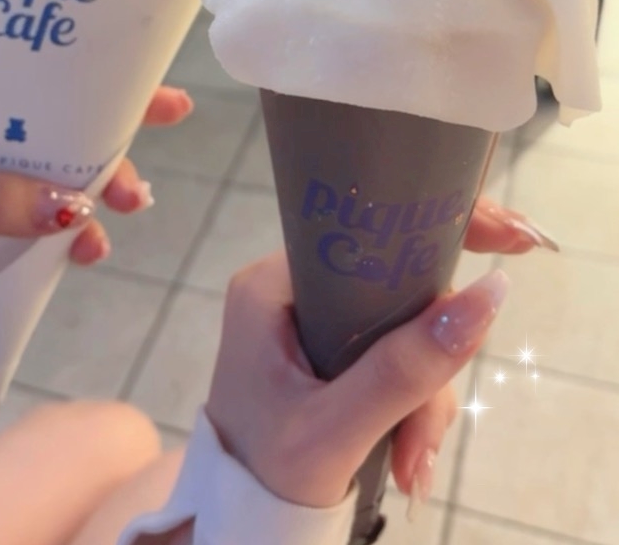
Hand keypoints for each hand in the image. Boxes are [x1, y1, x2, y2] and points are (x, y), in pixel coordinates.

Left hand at [0, 67, 192, 347]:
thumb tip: (72, 208)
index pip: (23, 77)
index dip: (85, 77)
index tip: (146, 85)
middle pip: (53, 130)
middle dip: (105, 145)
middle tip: (147, 160)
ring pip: (56, 184)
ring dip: (97, 197)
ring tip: (125, 213)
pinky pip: (40, 235)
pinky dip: (70, 243)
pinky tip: (87, 254)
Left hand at [207, 193, 553, 511]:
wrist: (238, 523)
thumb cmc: (266, 473)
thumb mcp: (335, 429)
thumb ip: (406, 369)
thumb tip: (490, 294)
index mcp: (274, 284)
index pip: (363, 227)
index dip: (433, 228)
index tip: (505, 239)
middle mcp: (291, 290)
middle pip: (394, 286)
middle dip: (428, 359)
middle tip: (435, 419)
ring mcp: (311, 323)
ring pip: (401, 331)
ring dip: (421, 399)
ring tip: (412, 464)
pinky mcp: (329, 355)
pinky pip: (391, 361)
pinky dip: (408, 408)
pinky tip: (406, 458)